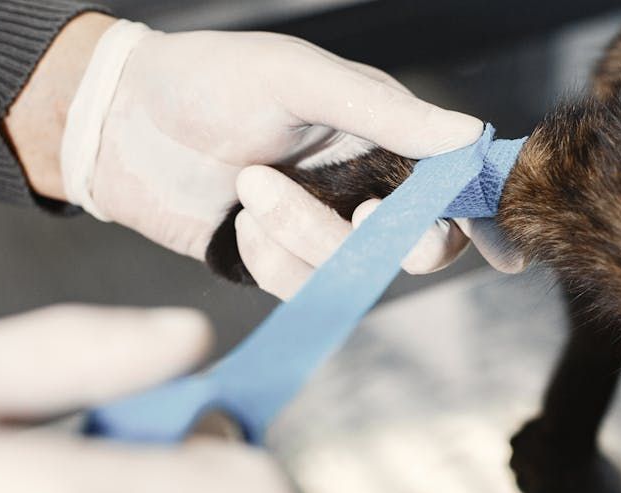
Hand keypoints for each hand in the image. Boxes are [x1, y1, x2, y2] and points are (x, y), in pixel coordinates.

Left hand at [9, 15, 519, 297]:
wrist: (117, 122)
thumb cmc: (207, 80)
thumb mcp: (298, 78)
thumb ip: (384, 112)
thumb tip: (468, 137)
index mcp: (382, 133)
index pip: (453, 181)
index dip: (485, 218)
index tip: (504, 253)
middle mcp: (362, 184)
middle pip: (419, 244)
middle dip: (386, 238)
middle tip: (355, 210)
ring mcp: (321, 228)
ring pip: (355, 271)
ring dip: (303, 239)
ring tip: (250, 187)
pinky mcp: (280, 263)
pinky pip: (302, 287)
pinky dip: (271, 260)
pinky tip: (240, 221)